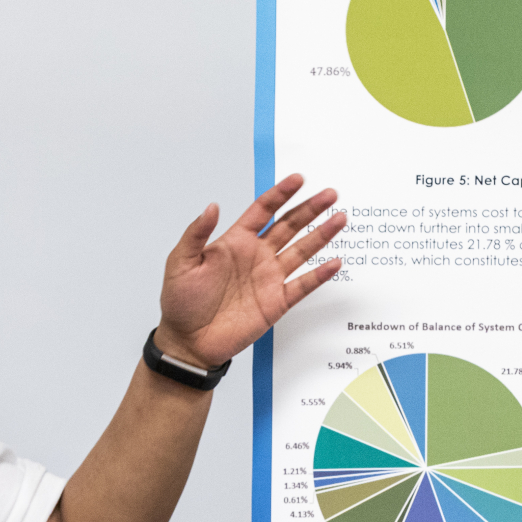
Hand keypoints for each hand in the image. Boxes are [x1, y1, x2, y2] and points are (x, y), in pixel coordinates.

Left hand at [152, 174, 343, 369]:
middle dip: (310, 209)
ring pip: (301, 251)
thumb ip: (197, 233)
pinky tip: (334, 262)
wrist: (188, 341)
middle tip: (330, 194)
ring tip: (339, 218)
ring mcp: (269, 279)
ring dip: (321, 235)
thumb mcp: (181, 263)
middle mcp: (256, 256)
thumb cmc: (181, 302)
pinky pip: (303, 285)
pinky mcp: (276, 302)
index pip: (263, 211)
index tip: (298, 180)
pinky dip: (319, 275)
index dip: (280, 194)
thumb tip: (212, 206)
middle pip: (289, 226)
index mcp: (235, 242)